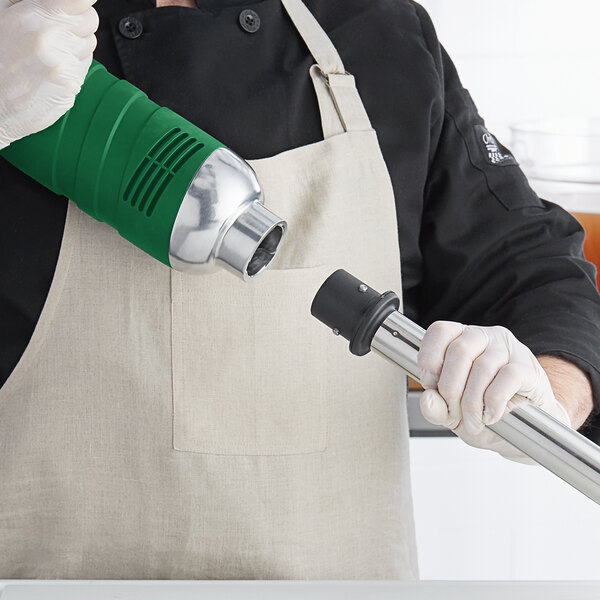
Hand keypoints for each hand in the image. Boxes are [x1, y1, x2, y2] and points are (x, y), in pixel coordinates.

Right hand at [0, 0, 97, 149]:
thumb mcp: (3, 16)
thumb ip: (32, 3)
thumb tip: (61, 1)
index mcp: (33, 16)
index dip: (82, 2)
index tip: (80, 4)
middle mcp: (51, 38)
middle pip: (90, 19)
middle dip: (78, 22)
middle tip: (56, 31)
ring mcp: (63, 64)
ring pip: (90, 44)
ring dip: (76, 45)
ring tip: (48, 53)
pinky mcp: (71, 85)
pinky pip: (84, 68)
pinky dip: (73, 67)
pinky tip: (50, 71)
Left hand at [417, 321, 570, 461]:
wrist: (526, 432)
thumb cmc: (486, 413)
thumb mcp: (452, 415)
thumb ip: (435, 408)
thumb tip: (427, 401)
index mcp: (462, 339)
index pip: (440, 331)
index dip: (429, 358)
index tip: (431, 384)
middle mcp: (486, 337)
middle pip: (459, 350)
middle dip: (450, 388)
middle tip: (454, 412)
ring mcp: (510, 350)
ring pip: (482, 366)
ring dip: (472, 402)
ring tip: (473, 421)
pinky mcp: (529, 368)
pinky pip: (507, 377)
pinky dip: (493, 401)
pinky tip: (491, 415)